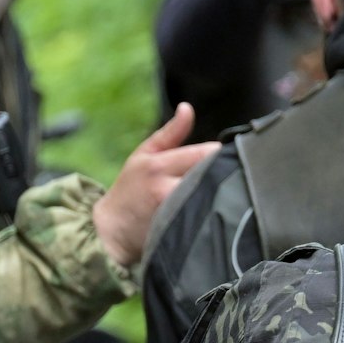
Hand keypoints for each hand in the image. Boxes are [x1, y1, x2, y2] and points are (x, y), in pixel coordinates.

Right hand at [93, 103, 216, 267]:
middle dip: (224, 173)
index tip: (227, 154)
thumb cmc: (130, 187)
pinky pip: (208, 220)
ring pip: (213, 199)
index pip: (204, 154)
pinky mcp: (181, 234)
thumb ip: (171, 133)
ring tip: (226, 191)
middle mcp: (167, 190)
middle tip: (231, 173)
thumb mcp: (145, 154)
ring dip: (223, 193)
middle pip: (212, 177)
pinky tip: (217, 210)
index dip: (220, 153)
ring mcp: (175, 215)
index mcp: (159, 166)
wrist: (112, 230)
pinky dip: (216, 213)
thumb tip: (187, 108)